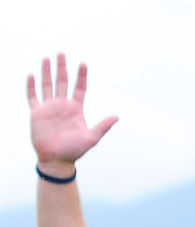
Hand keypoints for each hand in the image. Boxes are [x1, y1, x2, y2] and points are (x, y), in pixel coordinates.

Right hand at [27, 53, 117, 175]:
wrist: (57, 160)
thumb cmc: (75, 151)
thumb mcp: (92, 137)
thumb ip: (103, 126)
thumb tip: (117, 116)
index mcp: (76, 109)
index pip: (79, 88)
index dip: (81, 76)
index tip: (83, 63)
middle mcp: (62, 106)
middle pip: (62, 82)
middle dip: (62, 68)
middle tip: (61, 53)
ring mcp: (49, 108)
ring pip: (47, 85)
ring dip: (47, 72)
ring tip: (47, 58)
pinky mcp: (37, 112)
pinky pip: (33, 96)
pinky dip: (31, 86)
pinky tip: (31, 75)